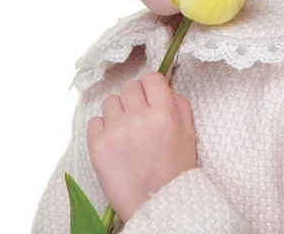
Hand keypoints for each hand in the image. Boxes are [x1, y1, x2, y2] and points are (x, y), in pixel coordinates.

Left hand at [86, 71, 196, 223]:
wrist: (159, 206)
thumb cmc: (175, 172)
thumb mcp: (188, 133)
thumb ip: (178, 104)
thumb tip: (162, 86)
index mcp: (164, 113)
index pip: (150, 77)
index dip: (150, 86)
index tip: (149, 96)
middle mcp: (139, 118)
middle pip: (129, 87)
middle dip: (134, 99)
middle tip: (139, 118)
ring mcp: (116, 131)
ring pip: (110, 101)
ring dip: (118, 113)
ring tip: (126, 133)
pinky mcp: (98, 146)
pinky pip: (94, 121)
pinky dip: (103, 129)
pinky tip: (114, 143)